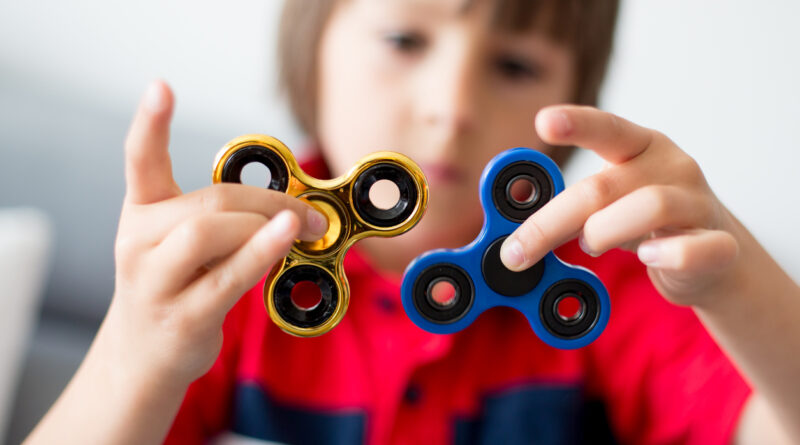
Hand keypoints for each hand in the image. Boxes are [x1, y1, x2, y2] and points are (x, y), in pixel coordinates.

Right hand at [101, 80, 327, 388]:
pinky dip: (262, 252)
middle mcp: (138, 242)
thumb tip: (289, 205)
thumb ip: (222, 219)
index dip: (149, 123)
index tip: (161, 87)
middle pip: (208, 201)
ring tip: (304, 228)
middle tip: (311, 211)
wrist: (142, 358)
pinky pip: (227, 277)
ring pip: (208, 232)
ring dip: (266, 223)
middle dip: (269, 200)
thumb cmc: (174, 289)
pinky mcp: (180, 317)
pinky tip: (288, 238)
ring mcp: (154, 282)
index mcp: (141, 214)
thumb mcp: (182, 245)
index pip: (139, 160)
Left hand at [500, 105, 739, 306]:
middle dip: (550, 222)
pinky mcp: (720, 246)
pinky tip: (648, 257)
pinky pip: (698, 248)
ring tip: (590, 247)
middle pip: (604, 186)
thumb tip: (514, 233)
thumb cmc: (647, 225)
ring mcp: (698, 204)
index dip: (576, 123)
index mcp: (641, 147)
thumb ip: (569, 208)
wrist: (716, 259)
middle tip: (516, 251)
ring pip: (650, 207)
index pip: (607, 128)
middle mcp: (672, 167)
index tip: (543, 121)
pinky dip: (670, 254)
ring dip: (603, 232)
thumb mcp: (609, 204)